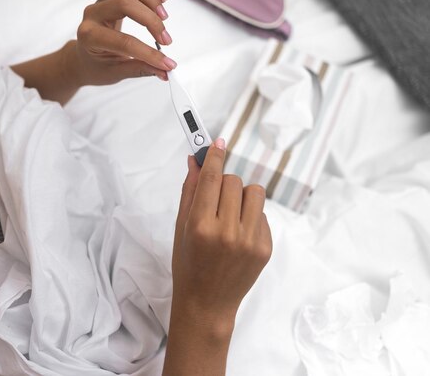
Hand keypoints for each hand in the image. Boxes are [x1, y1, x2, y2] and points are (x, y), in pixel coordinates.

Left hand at [73, 0, 176, 85]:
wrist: (83, 57)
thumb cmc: (97, 66)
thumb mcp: (117, 73)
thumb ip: (141, 69)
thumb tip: (165, 71)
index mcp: (90, 38)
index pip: (124, 42)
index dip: (149, 53)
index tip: (167, 63)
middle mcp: (92, 16)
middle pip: (125, 4)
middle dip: (151, 21)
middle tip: (166, 39)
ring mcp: (100, 2)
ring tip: (164, 16)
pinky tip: (161, 0)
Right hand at [162, 138, 271, 374]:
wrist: (207, 303)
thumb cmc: (187, 264)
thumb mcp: (180, 227)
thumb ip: (189, 192)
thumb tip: (195, 161)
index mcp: (200, 226)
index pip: (212, 178)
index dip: (215, 156)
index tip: (218, 142)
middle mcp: (227, 232)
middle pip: (234, 181)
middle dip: (224, 183)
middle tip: (215, 199)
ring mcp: (249, 241)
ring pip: (254, 192)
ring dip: (241, 197)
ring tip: (230, 215)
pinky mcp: (265, 248)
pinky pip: (262, 214)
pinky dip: (250, 217)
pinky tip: (238, 235)